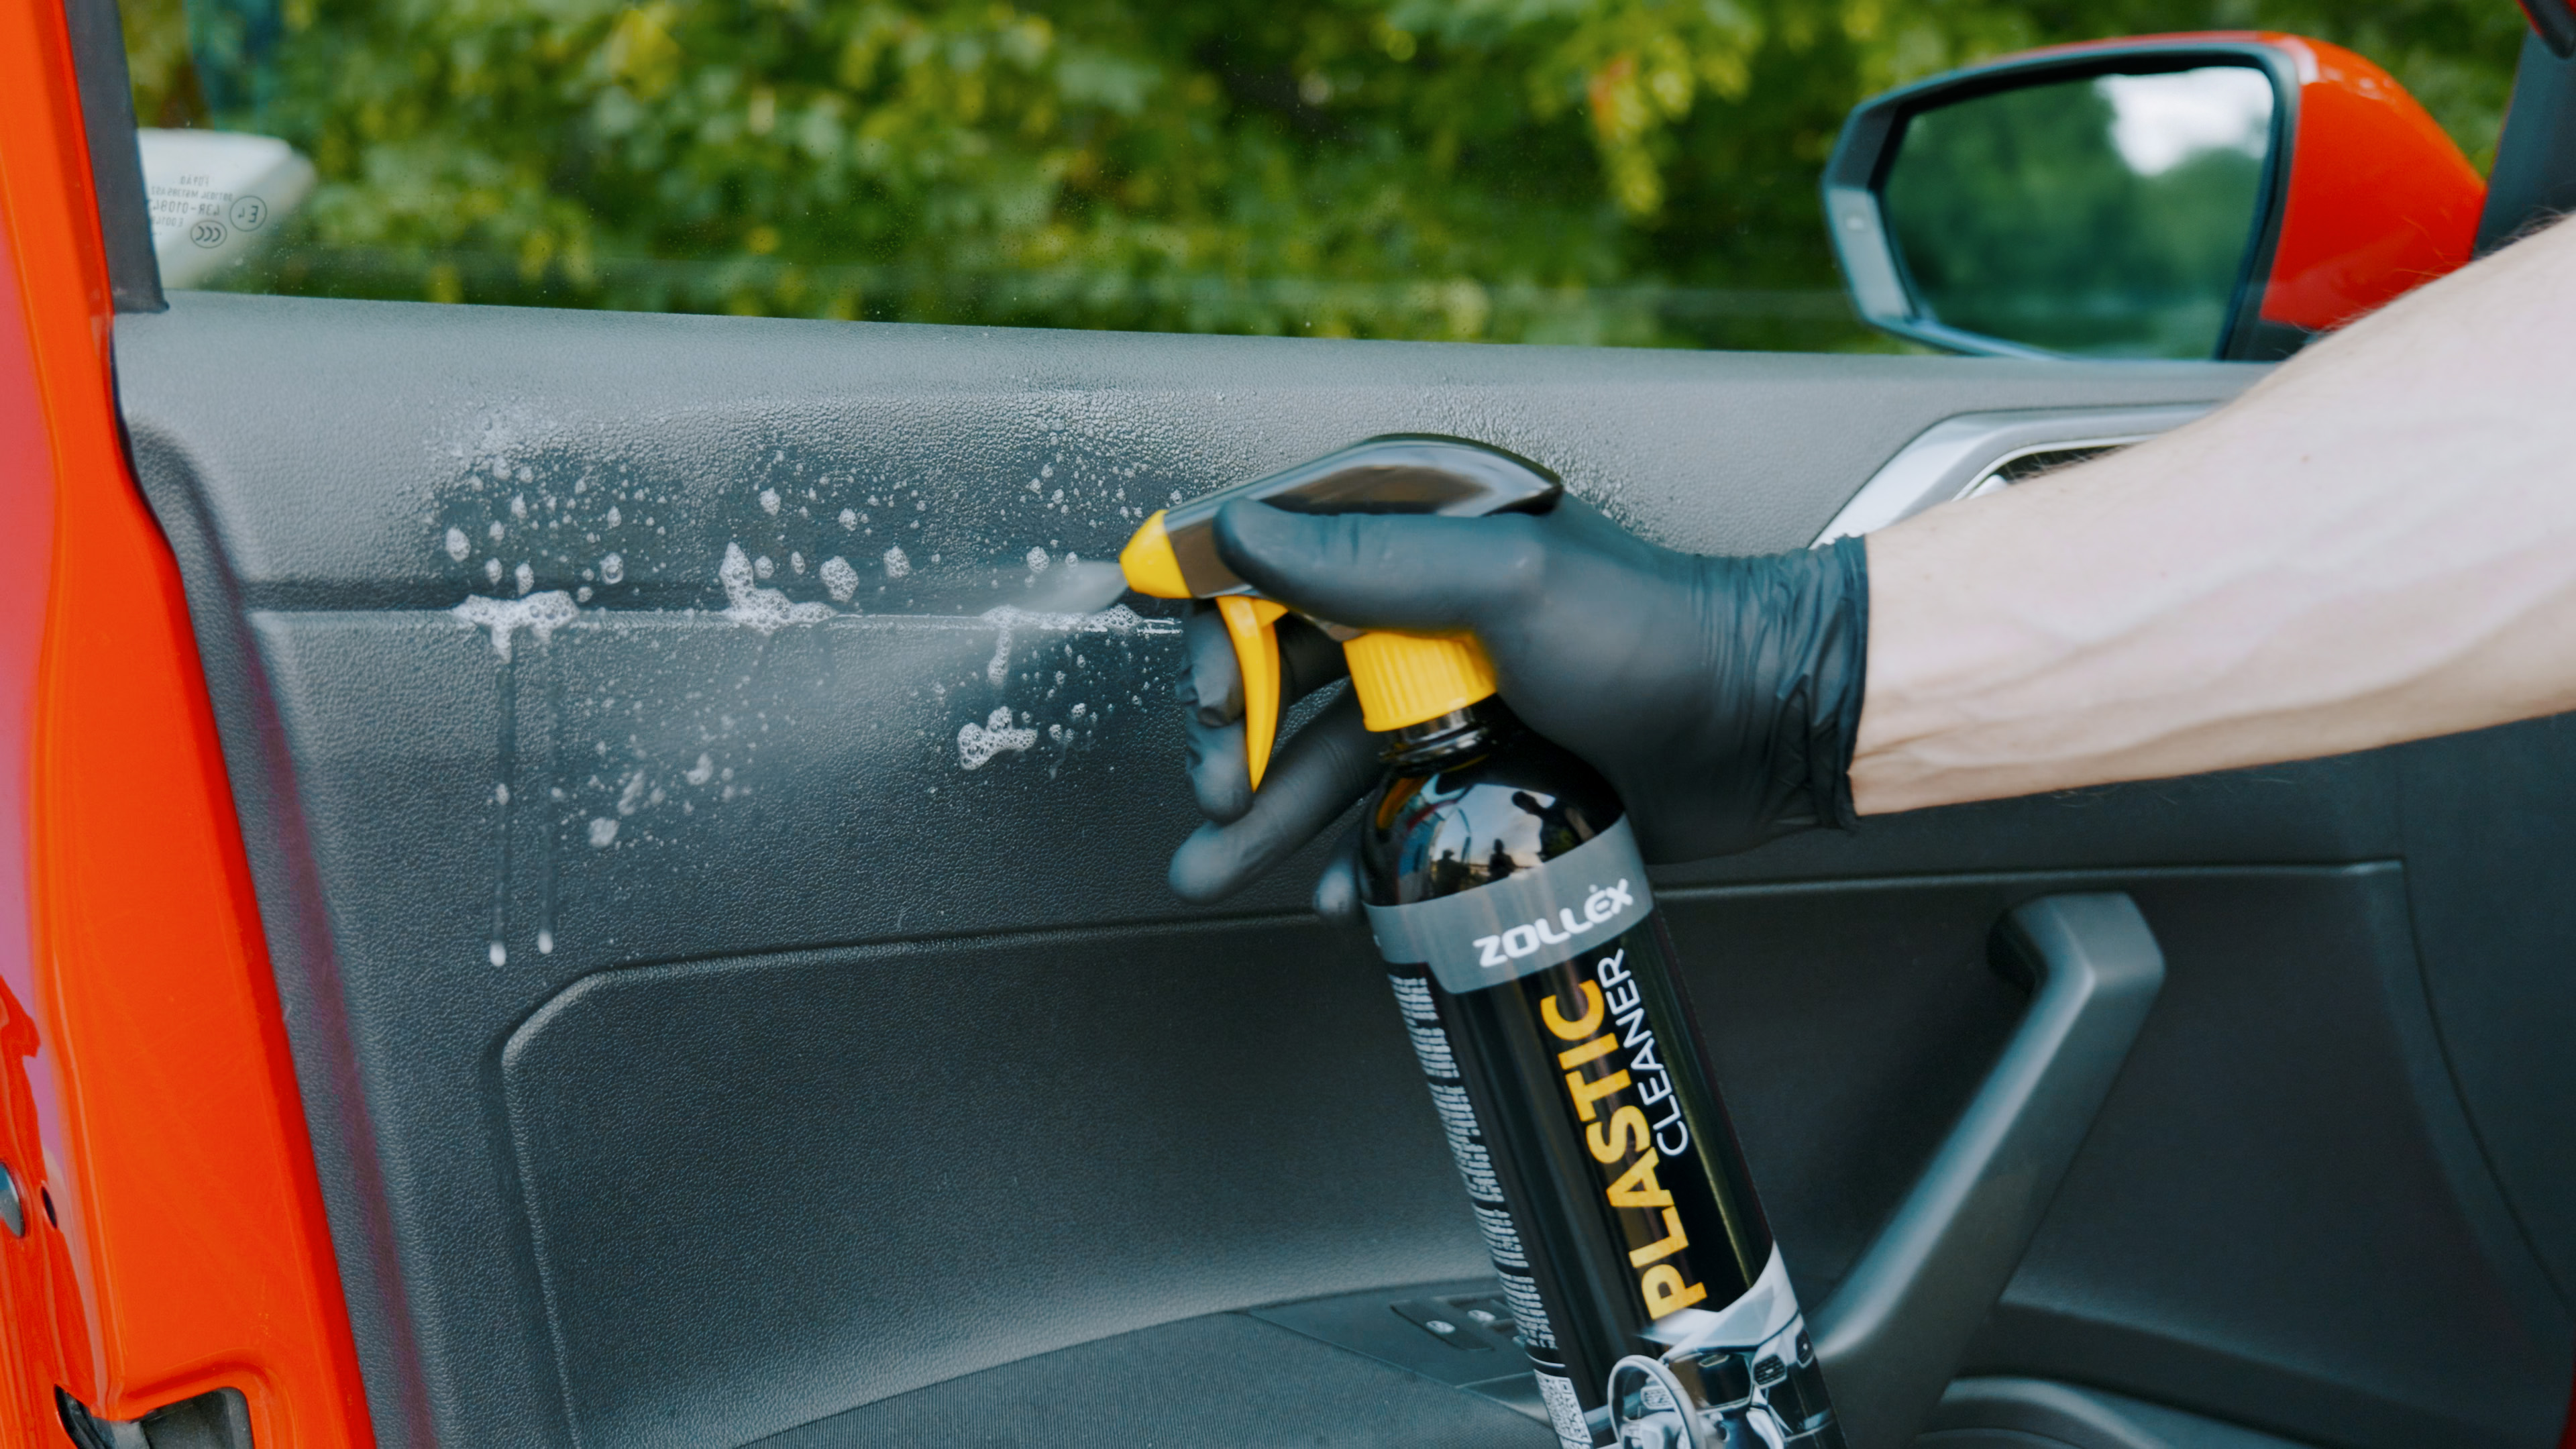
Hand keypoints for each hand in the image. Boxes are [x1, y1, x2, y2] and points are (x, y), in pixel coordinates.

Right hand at [1165, 496, 1869, 915]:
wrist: (1771, 729)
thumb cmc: (1656, 637)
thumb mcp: (1505, 585)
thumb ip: (1369, 560)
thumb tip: (1239, 530)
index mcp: (1419, 543)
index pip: (1277, 565)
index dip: (1220, 624)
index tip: (1204, 690)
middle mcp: (1421, 618)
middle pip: (1280, 674)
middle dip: (1231, 737)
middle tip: (1218, 791)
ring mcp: (1449, 703)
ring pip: (1322, 759)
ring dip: (1263, 817)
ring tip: (1209, 870)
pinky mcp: (1480, 778)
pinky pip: (1387, 820)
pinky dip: (1351, 862)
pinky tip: (1334, 898)